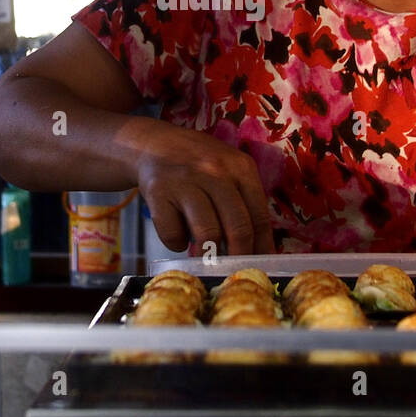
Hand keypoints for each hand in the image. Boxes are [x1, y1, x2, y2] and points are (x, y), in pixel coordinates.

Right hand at [126, 120, 274, 255]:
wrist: (153, 145)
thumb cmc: (198, 164)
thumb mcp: (228, 169)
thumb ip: (244, 202)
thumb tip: (259, 251)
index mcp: (240, 167)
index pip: (260, 216)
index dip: (262, 247)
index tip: (261, 266)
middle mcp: (215, 172)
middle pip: (238, 227)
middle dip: (240, 258)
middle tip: (235, 271)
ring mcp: (186, 182)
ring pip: (207, 234)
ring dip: (208, 254)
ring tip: (206, 257)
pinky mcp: (159, 193)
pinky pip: (174, 235)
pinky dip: (177, 244)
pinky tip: (179, 235)